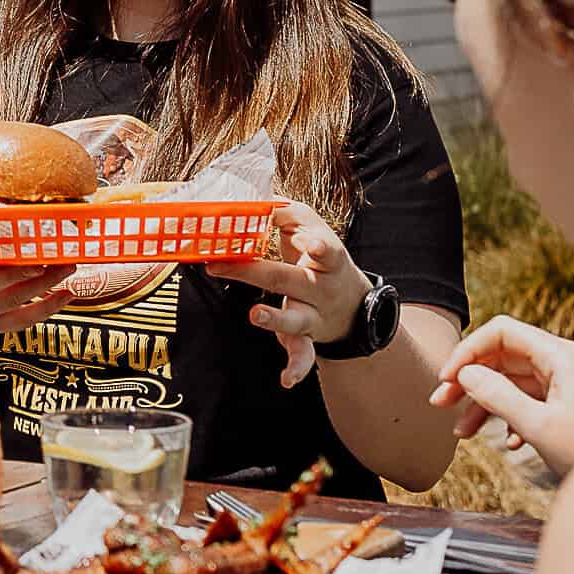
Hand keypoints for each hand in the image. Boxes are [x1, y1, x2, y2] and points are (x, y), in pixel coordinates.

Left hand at [205, 201, 368, 382]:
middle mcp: (321, 287)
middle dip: (252, 272)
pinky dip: (296, 369)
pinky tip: (287, 380)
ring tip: (255, 315)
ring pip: (295, 319)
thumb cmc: (322, 257)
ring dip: (274, 319)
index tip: (297, 234)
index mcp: (327, 257)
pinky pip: (302, 355)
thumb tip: (252, 194)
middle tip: (218, 265)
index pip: (322, 247)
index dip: (311, 241)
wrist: (355, 303)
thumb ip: (286, 214)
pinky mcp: (308, 338)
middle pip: (286, 278)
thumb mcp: (312, 230)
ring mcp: (316, 315)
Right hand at [428, 315, 573, 476]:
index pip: (503, 332)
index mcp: (564, 357)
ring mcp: (571, 383)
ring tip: (464, 430)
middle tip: (443, 401)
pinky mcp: (572, 403)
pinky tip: (505, 440)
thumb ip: (497, 395)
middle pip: (505, 357)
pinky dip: (510, 414)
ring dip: (486, 403)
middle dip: (471, 380)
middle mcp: (568, 363)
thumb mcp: (538, 425)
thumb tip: (466, 374)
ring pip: (514, 381)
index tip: (448, 376)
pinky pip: (531, 398)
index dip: (469, 350)